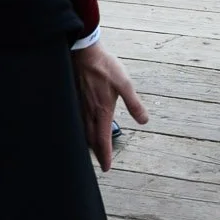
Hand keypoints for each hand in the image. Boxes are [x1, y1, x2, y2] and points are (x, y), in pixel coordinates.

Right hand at [72, 41, 147, 171]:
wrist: (84, 52)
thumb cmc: (105, 66)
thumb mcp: (125, 84)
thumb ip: (134, 104)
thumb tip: (144, 121)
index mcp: (102, 110)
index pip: (103, 139)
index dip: (105, 155)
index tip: (107, 168)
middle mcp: (89, 112)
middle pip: (91, 139)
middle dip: (96, 153)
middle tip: (101, 164)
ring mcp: (80, 106)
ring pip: (82, 132)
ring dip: (88, 144)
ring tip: (92, 152)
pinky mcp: (74, 99)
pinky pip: (77, 122)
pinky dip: (81, 131)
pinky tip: (83, 130)